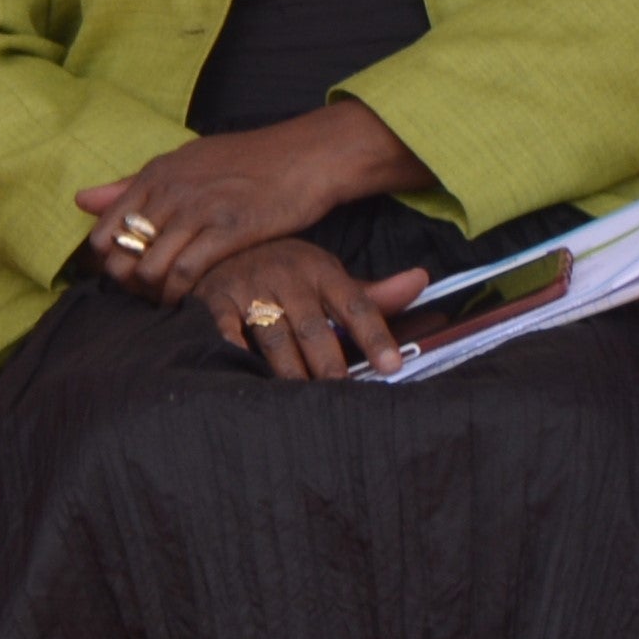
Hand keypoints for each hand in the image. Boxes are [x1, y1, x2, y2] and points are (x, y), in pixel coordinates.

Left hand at [78, 103, 424, 301]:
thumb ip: (131, 185)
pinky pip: (186, 272)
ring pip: (148, 267)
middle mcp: (169, 192)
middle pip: (120, 254)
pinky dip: (180, 294)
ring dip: (152, 294)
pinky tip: (188, 302)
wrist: (306, 155)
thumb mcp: (183, 162)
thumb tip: (81, 200)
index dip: (107, 263)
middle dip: (126, 284)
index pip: (103, 231)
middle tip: (144, 295)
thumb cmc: (246, 162)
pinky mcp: (230, 230)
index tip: (124, 276)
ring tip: (166, 301)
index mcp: (154, 175)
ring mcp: (198, 210)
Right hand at [201, 235, 430, 380]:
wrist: (224, 241)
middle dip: (328, 362)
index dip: (375, 337)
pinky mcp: (215, 296)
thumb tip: (422, 280)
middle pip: (313, 326)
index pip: (356, 306)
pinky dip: (233, 347)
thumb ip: (374, 291)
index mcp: (322, 271)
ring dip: (286, 367)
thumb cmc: (285, 269)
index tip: (392, 367)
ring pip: (272, 334)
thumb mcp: (328, 275)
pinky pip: (225, 326)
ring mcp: (249, 285)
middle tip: (340, 392)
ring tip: (299, 398)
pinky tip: (244, 368)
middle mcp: (287, 276)